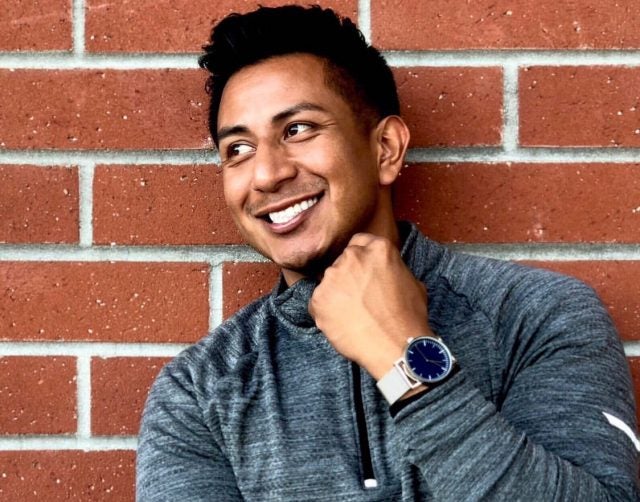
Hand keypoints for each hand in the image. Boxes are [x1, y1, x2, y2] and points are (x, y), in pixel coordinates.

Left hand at [308, 233, 433, 379]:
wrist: (396, 347)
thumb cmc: (408, 318)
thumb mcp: (413, 282)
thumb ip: (394, 269)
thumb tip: (388, 272)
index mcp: (378, 249)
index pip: (360, 242)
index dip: (361, 259)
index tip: (363, 273)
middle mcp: (352, 257)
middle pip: (342, 261)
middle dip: (348, 277)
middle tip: (359, 298)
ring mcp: (332, 277)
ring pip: (329, 282)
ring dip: (336, 294)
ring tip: (352, 315)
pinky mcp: (318, 298)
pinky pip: (318, 303)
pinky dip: (326, 313)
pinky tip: (343, 324)